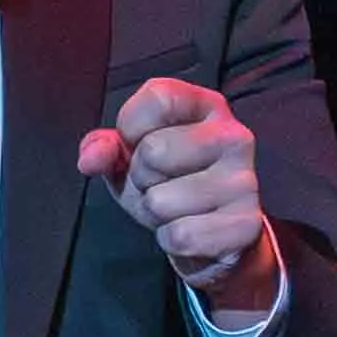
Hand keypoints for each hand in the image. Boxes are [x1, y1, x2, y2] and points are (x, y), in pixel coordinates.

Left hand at [75, 75, 284, 309]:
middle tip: (161, 183)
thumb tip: (90, 158)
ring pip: (161, 200)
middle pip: (154, 151)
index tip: (136, 143)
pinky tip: (191, 230)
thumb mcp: (130, 159)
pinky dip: (171, 239)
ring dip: (155, 213)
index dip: (130, 126)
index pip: (159, 97)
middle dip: (142, 177)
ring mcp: (245, 180)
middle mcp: (234, 136)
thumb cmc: (169, 183)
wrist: (214, 236)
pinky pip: (179, 236)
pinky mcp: (246, 224)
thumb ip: (105, 148)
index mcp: (207, 106)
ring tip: (176, 208)